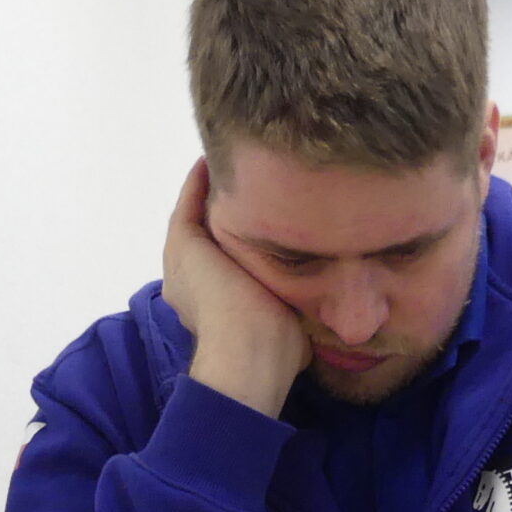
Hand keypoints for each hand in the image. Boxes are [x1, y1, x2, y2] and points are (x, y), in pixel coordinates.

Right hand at [163, 160, 307, 416]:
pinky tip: (213, 160)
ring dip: (212, 192)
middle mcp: (192, 281)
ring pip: (197, 218)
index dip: (244, 238)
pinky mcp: (183, 245)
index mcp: (216, 302)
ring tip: (232, 163)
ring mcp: (183, 262)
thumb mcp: (292, 322)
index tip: (265, 216)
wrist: (250, 352)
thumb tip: (328, 312)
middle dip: (226, 211)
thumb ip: (299, 308)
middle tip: (247, 181)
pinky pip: (189, 205)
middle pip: (210, 235)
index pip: (229, 260)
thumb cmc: (277, 349)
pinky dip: (199, 182)